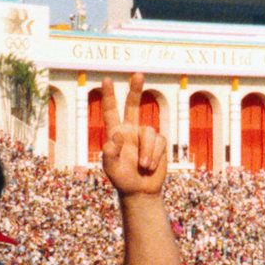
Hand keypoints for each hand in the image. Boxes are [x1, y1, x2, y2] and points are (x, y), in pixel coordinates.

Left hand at [101, 73, 166, 196]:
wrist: (140, 190)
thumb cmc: (122, 179)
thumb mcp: (111, 169)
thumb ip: (110, 154)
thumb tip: (115, 136)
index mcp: (115, 133)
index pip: (111, 111)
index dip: (108, 95)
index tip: (106, 80)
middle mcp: (130, 130)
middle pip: (133, 105)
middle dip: (135, 90)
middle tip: (138, 74)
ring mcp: (145, 136)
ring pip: (149, 131)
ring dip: (146, 151)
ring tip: (143, 166)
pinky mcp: (159, 143)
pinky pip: (159, 142)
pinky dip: (154, 155)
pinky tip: (149, 166)